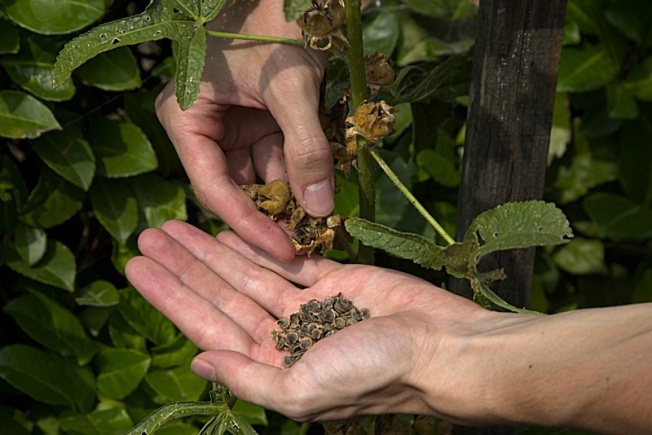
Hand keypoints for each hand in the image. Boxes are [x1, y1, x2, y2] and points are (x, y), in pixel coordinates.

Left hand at [125, 220, 501, 423]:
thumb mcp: (304, 391)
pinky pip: (288, 261)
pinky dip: (260, 247)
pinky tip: (230, 230)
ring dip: (213, 250)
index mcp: (272, 367)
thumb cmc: (374, 373)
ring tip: (177, 226)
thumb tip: (197, 361)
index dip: (172, 296)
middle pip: (222, 294)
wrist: (442, 347)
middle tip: (147, 236)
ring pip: (249, 272)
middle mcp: (285, 337)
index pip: (208, 325)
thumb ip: (249, 377)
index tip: (139, 268)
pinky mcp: (336, 280)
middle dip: (185, 267)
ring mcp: (310, 306)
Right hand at [155, 2, 332, 260]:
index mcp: (186, 118)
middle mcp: (202, 128)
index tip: (283, 250)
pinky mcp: (258, 122)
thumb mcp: (292, 88)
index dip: (248, 224)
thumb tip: (320, 210)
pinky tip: (324, 190)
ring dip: (292, 196)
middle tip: (308, 242)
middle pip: (236, 187)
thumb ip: (306, 149)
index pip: (213, 187)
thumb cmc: (276, 24)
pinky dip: (301, 173)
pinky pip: (278, 158)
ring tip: (323, 222)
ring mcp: (232, 126)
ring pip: (261, 177)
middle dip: (274, 213)